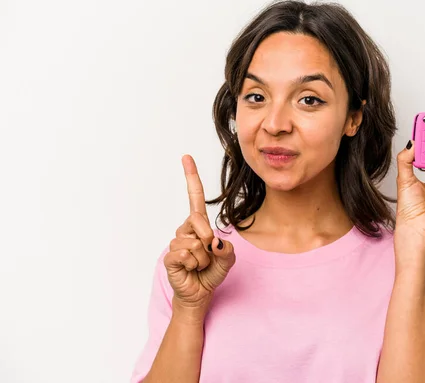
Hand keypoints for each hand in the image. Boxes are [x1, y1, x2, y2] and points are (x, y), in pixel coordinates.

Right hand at [164, 155, 235, 311]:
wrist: (201, 293)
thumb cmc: (212, 272)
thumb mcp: (228, 258)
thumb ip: (227, 249)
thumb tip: (213, 242)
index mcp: (199, 224)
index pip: (195, 197)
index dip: (191, 177)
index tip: (186, 157)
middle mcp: (186, 229)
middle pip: (199, 222)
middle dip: (208, 240)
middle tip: (208, 256)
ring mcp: (176, 242)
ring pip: (194, 243)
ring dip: (203, 258)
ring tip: (200, 265)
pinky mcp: (170, 257)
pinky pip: (185, 255)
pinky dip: (194, 265)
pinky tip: (191, 270)